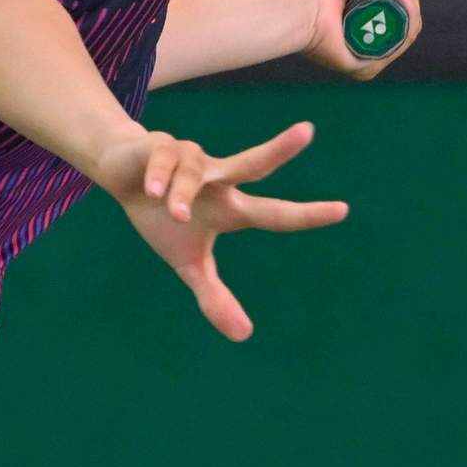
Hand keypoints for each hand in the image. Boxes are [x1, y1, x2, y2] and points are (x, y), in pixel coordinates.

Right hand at [92, 121, 347, 340]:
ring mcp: (192, 159)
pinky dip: (160, 178)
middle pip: (254, 163)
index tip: (343, 210)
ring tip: (173, 214)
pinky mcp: (162, 146)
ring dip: (184, 195)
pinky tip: (152, 191)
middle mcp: (220, 178)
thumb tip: (244, 336)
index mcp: (231, 208)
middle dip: (279, 149)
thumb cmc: (163, 219)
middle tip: (308, 131)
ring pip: (194, 174)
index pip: (274, 214)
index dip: (306, 216)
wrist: (123, 178)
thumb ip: (214, 297)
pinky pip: (164, 163)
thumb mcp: (188, 263)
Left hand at [297, 0, 420, 76]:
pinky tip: (389, 14)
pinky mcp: (364, 66)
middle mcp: (370, 30)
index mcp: (370, 8)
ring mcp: (368, 49)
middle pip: (410, 18)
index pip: (404, 5)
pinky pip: (394, 51)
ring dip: (409, 8)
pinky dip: (400, 30)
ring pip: (407, 33)